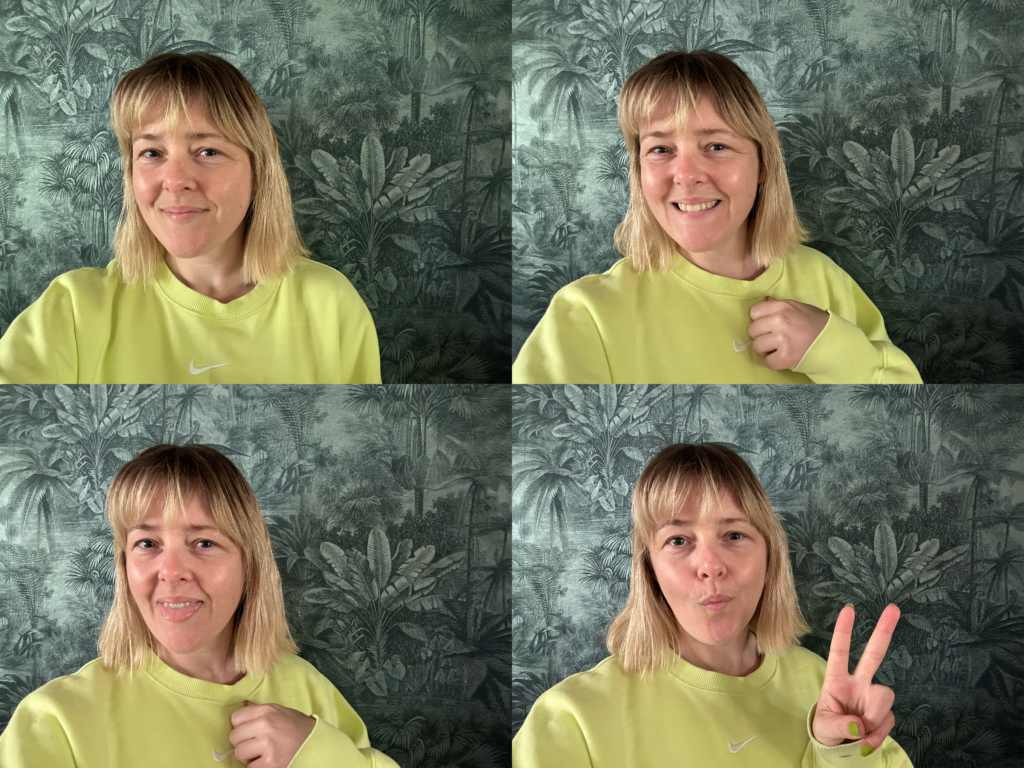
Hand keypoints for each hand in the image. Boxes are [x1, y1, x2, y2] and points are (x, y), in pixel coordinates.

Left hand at [229, 701, 315, 767]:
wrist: (316, 744)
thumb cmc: (298, 727)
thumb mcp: (281, 712)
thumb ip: (262, 711)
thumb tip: (246, 705)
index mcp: (267, 710)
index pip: (236, 717)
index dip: (241, 726)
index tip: (249, 731)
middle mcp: (265, 725)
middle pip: (234, 736)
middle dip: (243, 742)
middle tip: (255, 744)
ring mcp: (267, 744)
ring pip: (239, 753)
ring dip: (248, 756)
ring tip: (261, 753)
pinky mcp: (270, 763)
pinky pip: (249, 767)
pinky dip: (256, 766)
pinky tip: (267, 761)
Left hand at [748, 298, 828, 370]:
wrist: (834, 342)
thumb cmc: (816, 324)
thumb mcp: (799, 308)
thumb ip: (780, 305)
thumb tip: (765, 300)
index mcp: (783, 306)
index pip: (754, 312)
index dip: (759, 321)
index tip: (767, 326)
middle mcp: (780, 321)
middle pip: (753, 330)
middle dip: (761, 336)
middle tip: (773, 339)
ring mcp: (783, 339)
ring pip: (757, 346)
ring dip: (766, 350)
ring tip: (778, 348)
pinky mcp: (786, 357)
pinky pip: (767, 362)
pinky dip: (774, 363)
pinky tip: (783, 358)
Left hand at [813, 604, 900, 755]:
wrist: (840, 747)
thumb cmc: (827, 728)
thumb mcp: (824, 727)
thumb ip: (840, 725)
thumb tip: (859, 726)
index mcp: (836, 680)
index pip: (840, 652)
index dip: (843, 632)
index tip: (849, 609)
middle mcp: (858, 683)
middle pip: (874, 654)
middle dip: (884, 632)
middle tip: (893, 608)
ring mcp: (873, 696)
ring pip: (884, 696)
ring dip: (873, 718)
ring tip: (858, 734)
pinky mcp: (885, 713)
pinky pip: (888, 720)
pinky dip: (877, 735)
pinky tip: (866, 740)